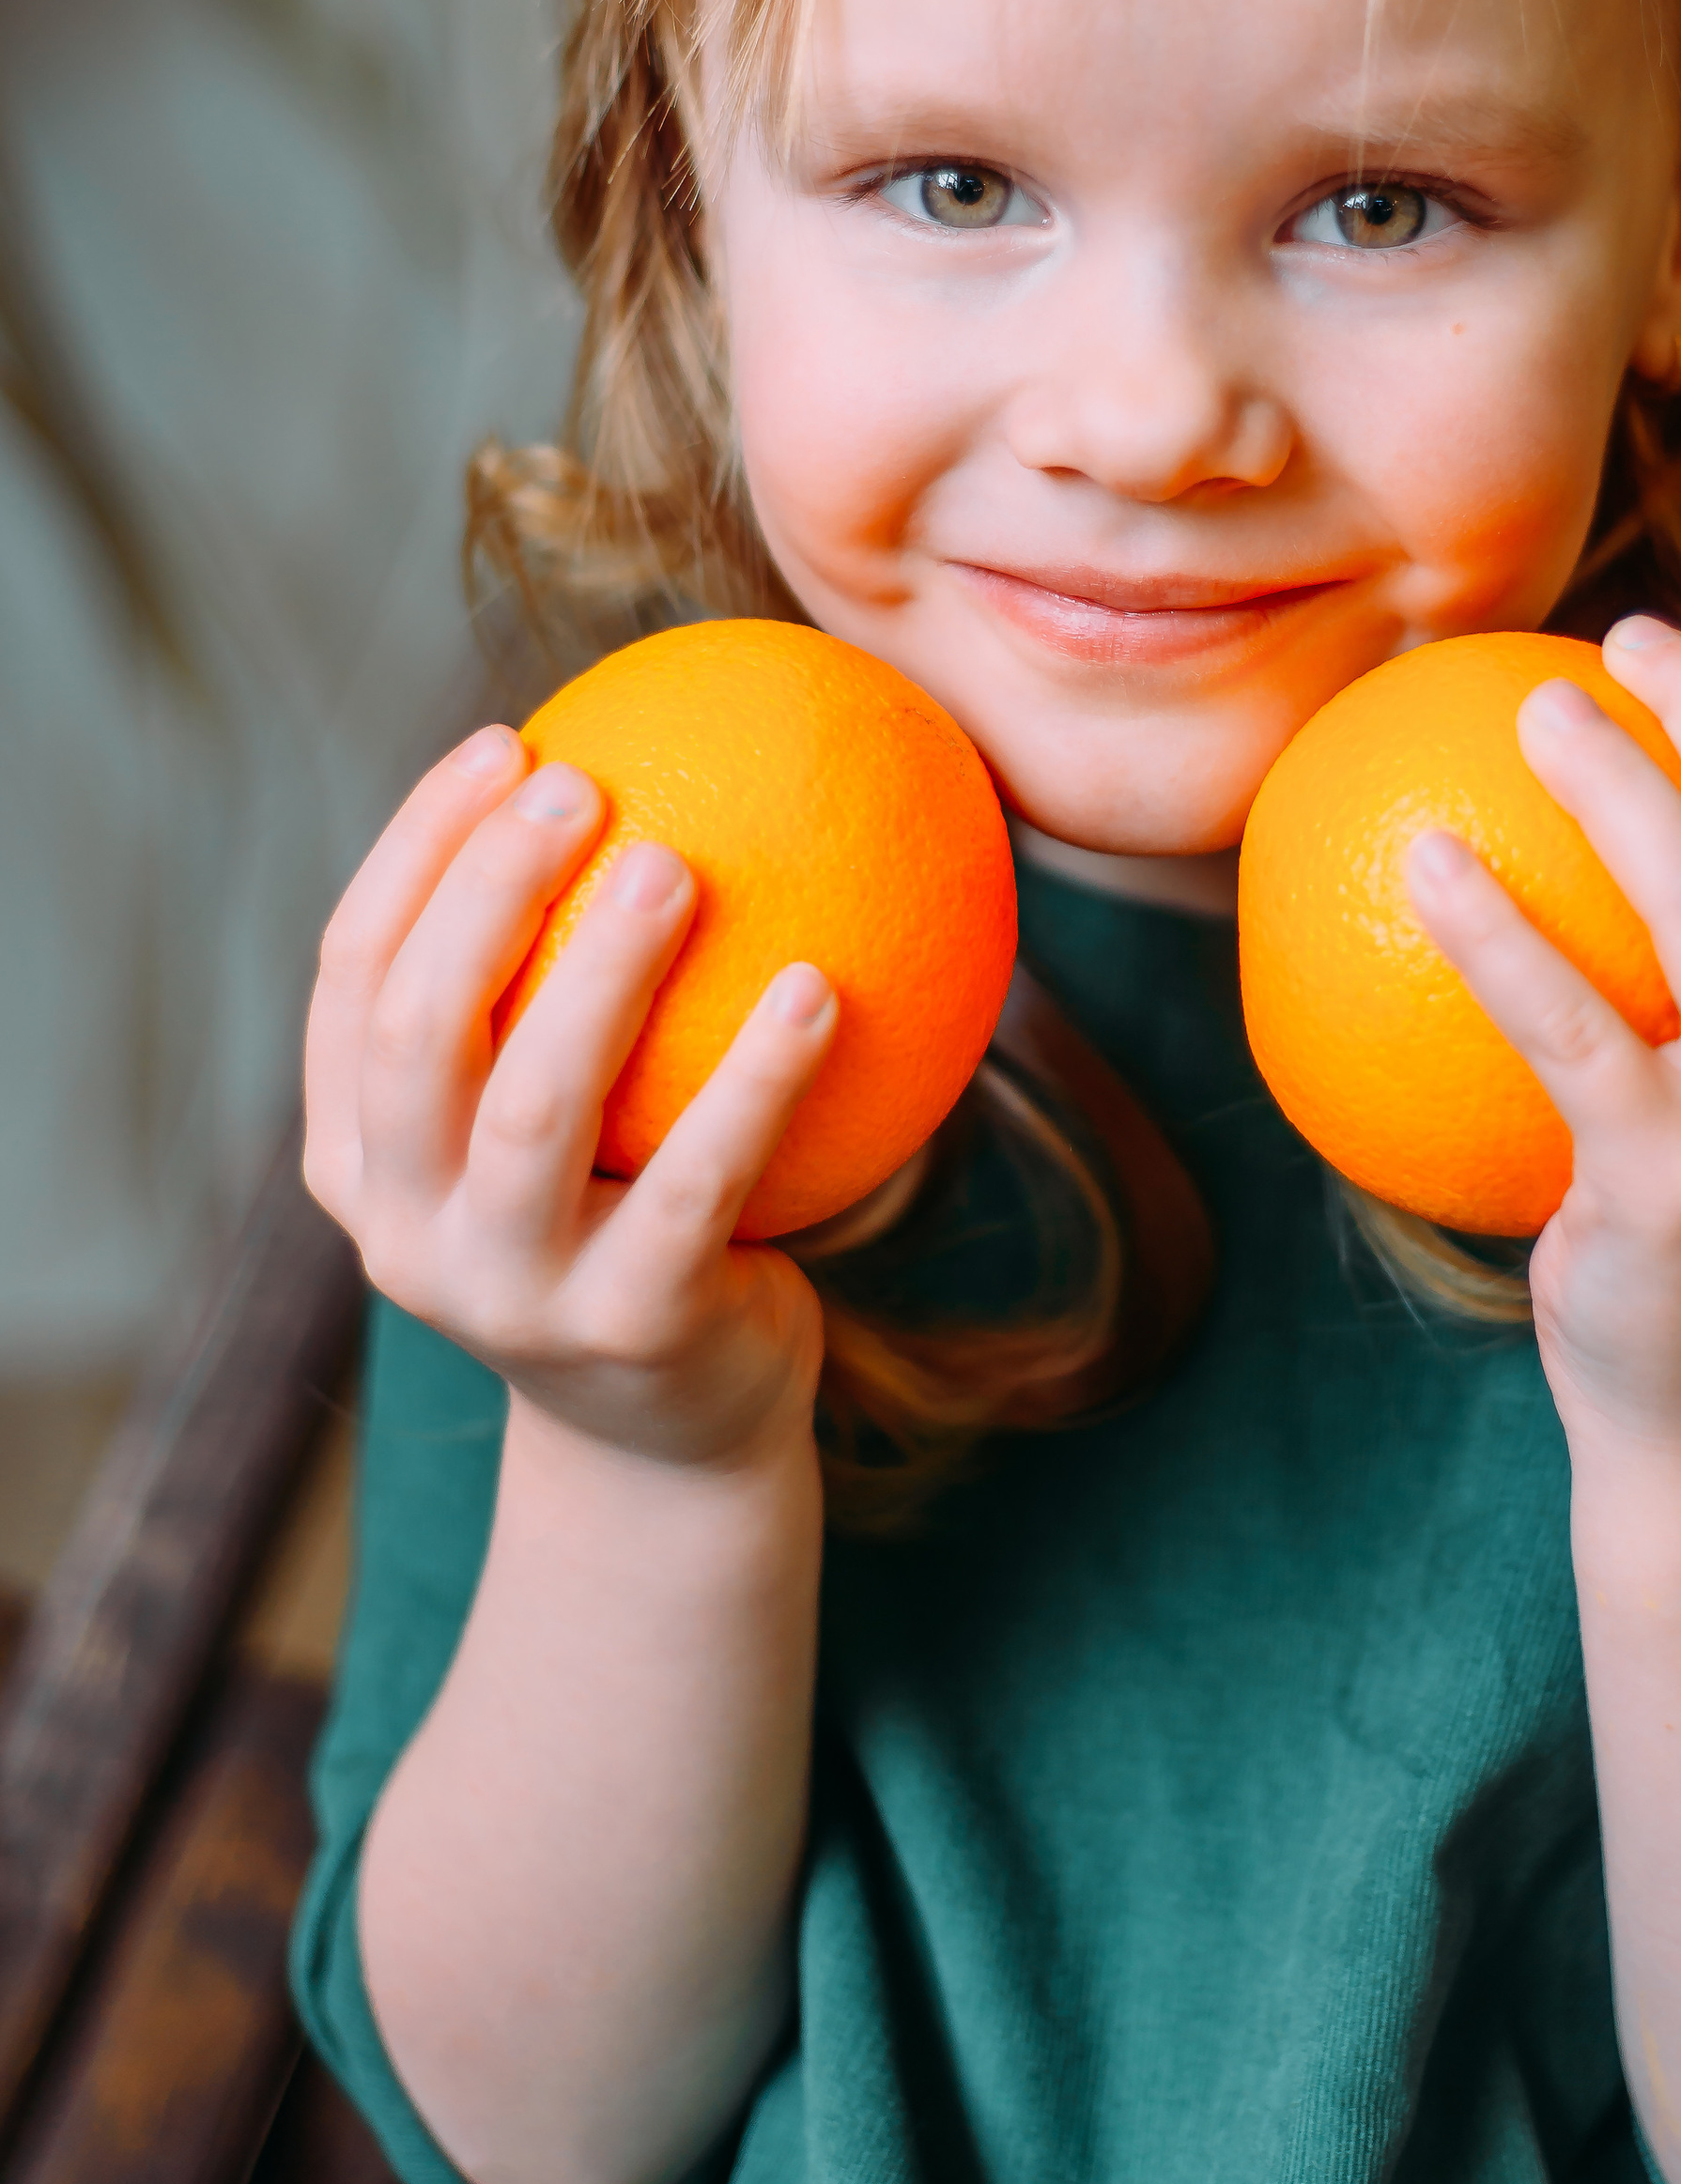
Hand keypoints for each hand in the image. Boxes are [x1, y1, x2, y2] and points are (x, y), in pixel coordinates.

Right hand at [304, 724, 839, 1470]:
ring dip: (604, 973)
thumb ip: (558, 983)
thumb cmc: (624, 1217)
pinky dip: (757, 1080)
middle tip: (581, 783)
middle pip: (417, 1032)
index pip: (354, 975)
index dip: (415, 850)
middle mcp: (407, 1230)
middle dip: (485, 892)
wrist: (676, 1441)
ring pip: (533, 1110)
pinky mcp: (629, 1332)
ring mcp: (508, 1293)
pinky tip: (822, 988)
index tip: (503, 742)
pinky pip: (699, 1185)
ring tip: (678, 862)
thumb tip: (657, 762)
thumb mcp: (559, 1117)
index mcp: (358, 1158)